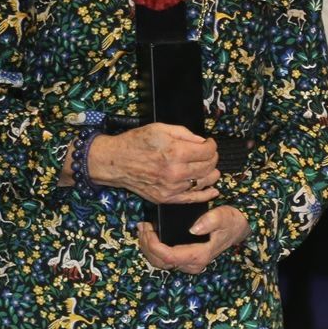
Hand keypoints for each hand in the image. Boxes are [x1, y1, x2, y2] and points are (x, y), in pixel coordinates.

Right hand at [89, 125, 220, 205]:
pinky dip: (205, 195)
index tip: (209, 143)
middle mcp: (175, 172)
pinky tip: (212, 191)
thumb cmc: (135, 143)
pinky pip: (191, 199)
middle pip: (208, 167)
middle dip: (212, 158)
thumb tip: (202, 142)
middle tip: (208, 154)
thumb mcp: (160, 129)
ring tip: (209, 168)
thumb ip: (185, 134)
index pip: (207, 152)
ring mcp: (171, 188)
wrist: (114, 162)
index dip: (212, 146)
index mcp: (175, 152)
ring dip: (211, 174)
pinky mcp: (165, 198)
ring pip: (203, 182)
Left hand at [135, 206, 248, 273]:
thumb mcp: (223, 216)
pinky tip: (148, 235)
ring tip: (142, 228)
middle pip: (159, 261)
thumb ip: (210, 221)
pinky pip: (162, 259)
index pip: (168, 256)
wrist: (236, 228)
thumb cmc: (230, 221)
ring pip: (158, 262)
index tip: (148, 229)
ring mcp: (187, 264)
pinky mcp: (184, 259)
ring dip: (147, 247)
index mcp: (199, 256)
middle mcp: (192, 264)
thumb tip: (194, 228)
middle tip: (142, 226)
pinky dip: (152, 248)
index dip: (154, 245)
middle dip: (146, 245)